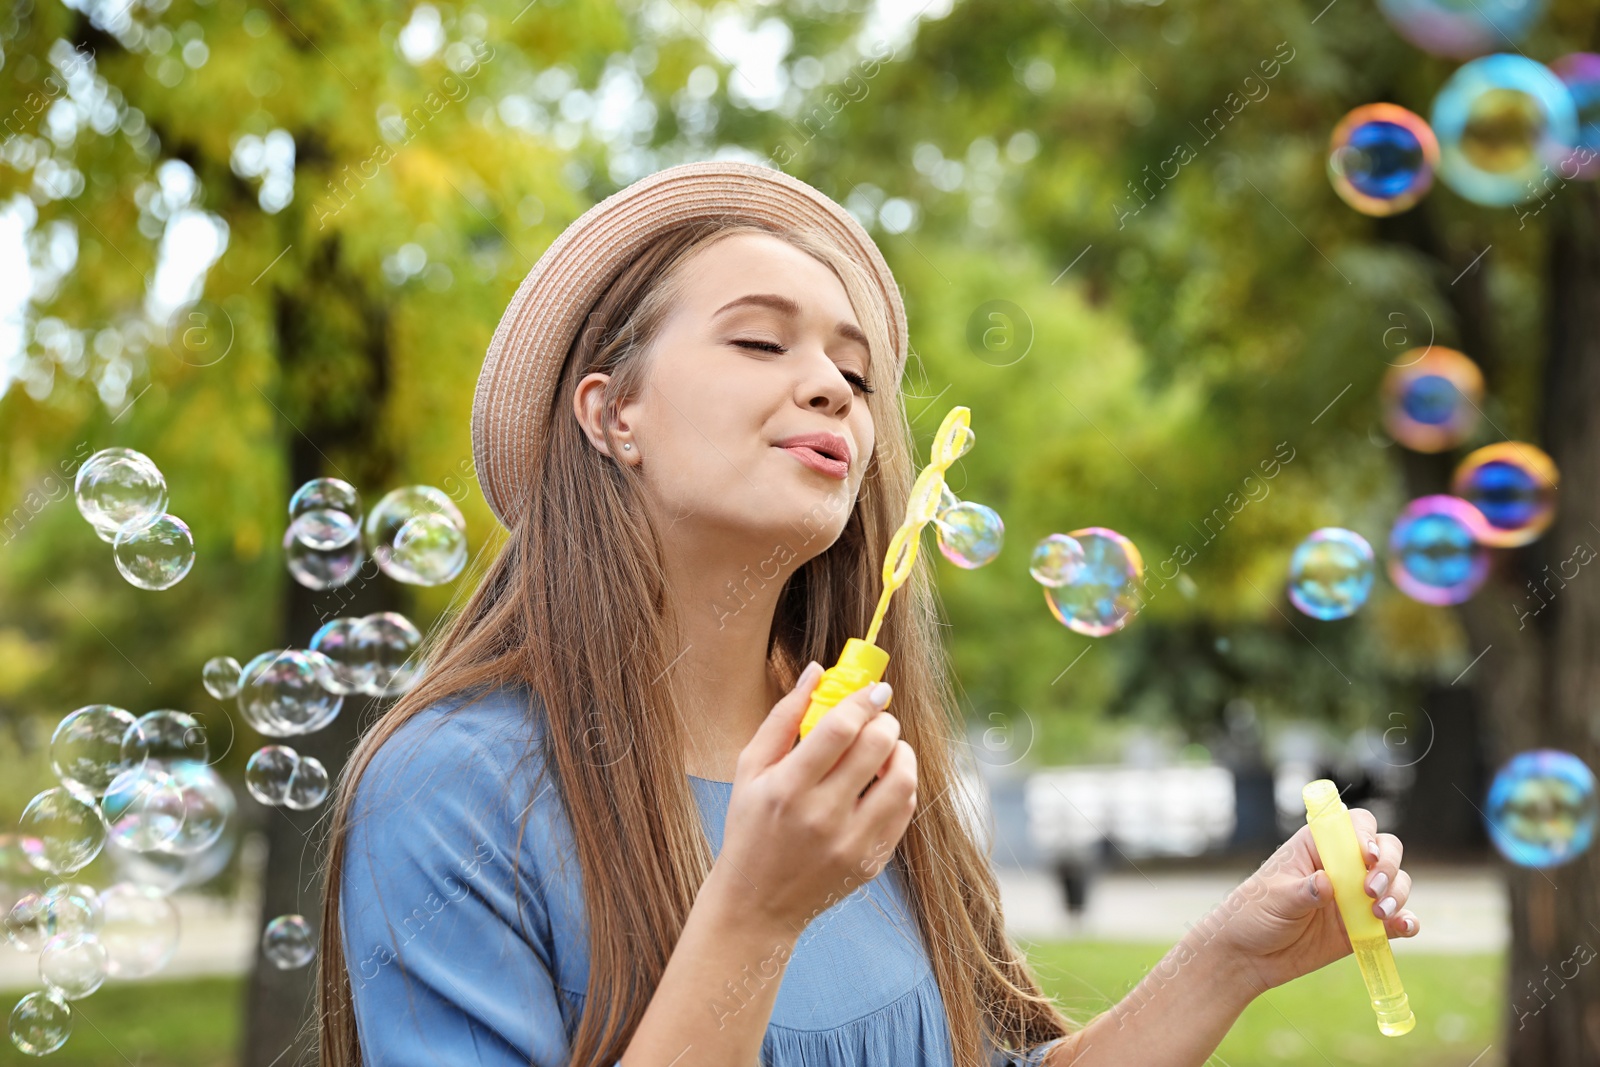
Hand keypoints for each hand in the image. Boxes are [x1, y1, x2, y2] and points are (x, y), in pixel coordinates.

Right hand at [712, 662, 917, 934]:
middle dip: (885, 722)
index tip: (875, 690)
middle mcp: (821, 817)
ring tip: (887, 747)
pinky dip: (902, 786)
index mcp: (786, 789)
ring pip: (901, 780)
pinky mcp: (870, 862)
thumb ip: (782, 719)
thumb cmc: (749, 827)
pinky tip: (884, 779)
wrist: (757, 904)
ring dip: (901, 752)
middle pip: (876, 748)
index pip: (839, 730)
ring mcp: (850, 843)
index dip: (862, 701)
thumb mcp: (750, 771)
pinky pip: (904, 812)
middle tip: (878, 718)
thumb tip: (816, 672)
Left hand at [1198, 807, 1420, 993]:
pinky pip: (1396, 920)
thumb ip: (1303, 891)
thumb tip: (1326, 883)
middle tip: (1371, 890)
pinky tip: (1404, 928)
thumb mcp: (1274, 899)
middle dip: (1387, 866)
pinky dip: (1406, 921)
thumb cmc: (1255, 914)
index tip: (1366, 857)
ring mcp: (1356, 896)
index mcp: (1316, 847)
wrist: (1250, 956)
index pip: (1353, 825)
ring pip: (1396, 883)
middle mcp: (1341, 866)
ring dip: (1397, 894)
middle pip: (1385, 849)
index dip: (1366, 835)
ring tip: (1378, 914)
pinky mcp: (1364, 925)